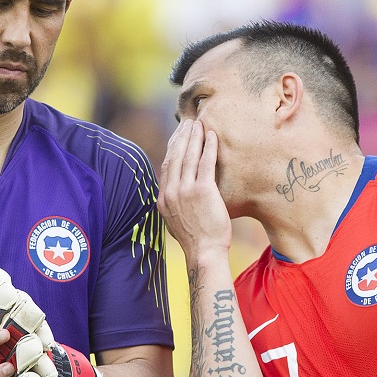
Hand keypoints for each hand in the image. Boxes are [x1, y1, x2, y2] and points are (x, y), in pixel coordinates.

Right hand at [158, 119, 231, 263]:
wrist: (204, 253)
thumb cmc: (196, 239)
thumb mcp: (176, 220)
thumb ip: (174, 203)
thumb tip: (175, 193)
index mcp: (163, 199)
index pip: (166, 165)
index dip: (172, 147)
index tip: (178, 135)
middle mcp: (171, 192)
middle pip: (175, 156)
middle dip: (181, 137)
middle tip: (188, 123)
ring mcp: (186, 191)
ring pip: (189, 156)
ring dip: (194, 137)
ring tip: (199, 124)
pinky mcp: (203, 191)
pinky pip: (206, 163)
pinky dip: (209, 147)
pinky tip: (212, 136)